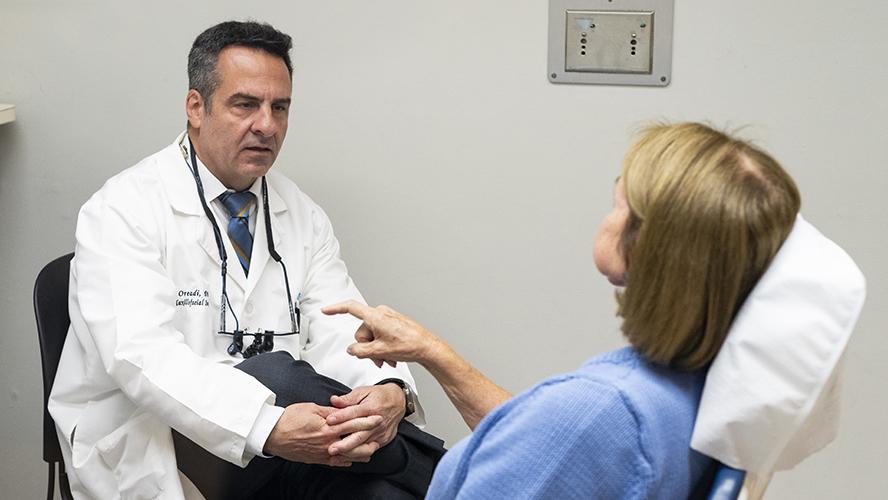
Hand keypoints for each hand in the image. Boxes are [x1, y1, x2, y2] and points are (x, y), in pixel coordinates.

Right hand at [263, 402, 382, 465]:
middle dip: (369, 437)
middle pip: (354, 441)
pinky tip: (352, 460)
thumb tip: (341, 410)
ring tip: (371, 449)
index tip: (377, 417)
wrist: (272, 434)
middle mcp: (327, 442)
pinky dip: (345, 461)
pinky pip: (335, 463)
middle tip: (380, 434)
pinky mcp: (316, 459)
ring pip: (347, 455)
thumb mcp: (311, 408)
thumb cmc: (289, 419)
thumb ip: (329, 411)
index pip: (353, 423)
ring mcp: (322, 453)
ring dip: (361, 452)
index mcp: (327, 427)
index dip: (367, 420)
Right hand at [322, 300, 440, 366]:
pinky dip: (383, 347)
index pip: (350, 308)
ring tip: (387, 360)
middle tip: (378, 359)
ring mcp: (387, 318)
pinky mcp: (393, 323)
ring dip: (376, 351)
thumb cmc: (409, 345)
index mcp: (375, 316)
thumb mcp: (379, 352)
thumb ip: (360, 351)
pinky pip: (380, 335)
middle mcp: (381, 314)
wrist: (427, 347)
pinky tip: (391, 357)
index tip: (325, 310)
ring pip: (371, 337)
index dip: (335, 309)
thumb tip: (352, 350)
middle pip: (362, 332)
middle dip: (368, 348)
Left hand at [324, 384, 405, 457]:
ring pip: (364, 445)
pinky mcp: (383, 440)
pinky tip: (346, 458)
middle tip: (331, 448)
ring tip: (337, 456)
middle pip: (360, 434)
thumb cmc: (378, 396)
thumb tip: (334, 400)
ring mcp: (381, 432)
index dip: (341, 416)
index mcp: (372, 407)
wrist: (398, 402)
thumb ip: (348, 398)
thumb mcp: (364, 391)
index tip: (328, 420)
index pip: (355, 412)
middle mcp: (378, 421)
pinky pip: (370, 450)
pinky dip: (358, 455)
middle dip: (345, 443)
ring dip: (350, 452)